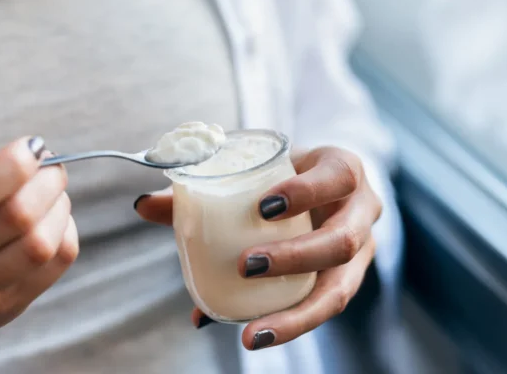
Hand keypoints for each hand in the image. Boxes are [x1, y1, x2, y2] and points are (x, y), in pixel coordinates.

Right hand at [0, 126, 78, 334]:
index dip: (11, 166)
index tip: (32, 146)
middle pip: (12, 219)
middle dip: (46, 182)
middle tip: (52, 167)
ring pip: (38, 245)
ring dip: (59, 207)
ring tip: (54, 191)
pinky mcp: (1, 310)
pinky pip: (55, 263)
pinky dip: (65, 232)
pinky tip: (53, 219)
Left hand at [135, 146, 380, 349]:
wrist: (321, 189)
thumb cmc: (286, 175)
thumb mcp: (258, 170)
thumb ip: (204, 186)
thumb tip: (143, 206)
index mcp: (344, 171)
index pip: (337, 177)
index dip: (306, 192)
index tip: (263, 207)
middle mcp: (362, 212)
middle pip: (343, 241)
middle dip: (295, 258)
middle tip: (246, 265)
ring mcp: (361, 252)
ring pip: (339, 291)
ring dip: (294, 313)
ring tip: (251, 333)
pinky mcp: (346, 282)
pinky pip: (320, 310)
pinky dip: (284, 325)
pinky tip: (248, 335)